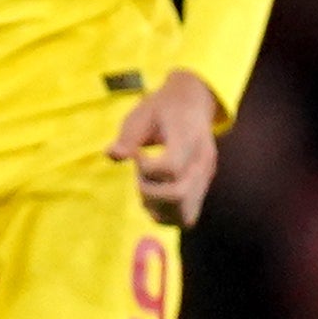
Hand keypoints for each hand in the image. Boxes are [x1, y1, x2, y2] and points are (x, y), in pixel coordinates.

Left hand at [108, 68, 220, 226]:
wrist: (194, 102)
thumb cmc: (163, 108)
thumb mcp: (141, 114)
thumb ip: (128, 137)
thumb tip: (111, 155)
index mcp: (188, 138)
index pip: (171, 167)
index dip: (146, 169)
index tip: (137, 156)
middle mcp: (203, 162)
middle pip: (179, 195)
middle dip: (150, 192)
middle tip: (140, 175)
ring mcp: (206, 178)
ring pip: (185, 215)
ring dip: (158, 208)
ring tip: (147, 186)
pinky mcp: (202, 188)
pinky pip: (186, 216)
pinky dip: (166, 213)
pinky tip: (154, 193)